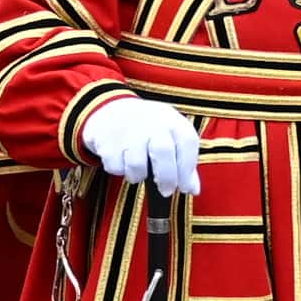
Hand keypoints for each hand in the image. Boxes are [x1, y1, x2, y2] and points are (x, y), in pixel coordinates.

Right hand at [73, 90, 202, 195]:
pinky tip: (120, 162)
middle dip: (166, 177)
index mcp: (171, 119)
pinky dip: (118, 170)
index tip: (185, 188)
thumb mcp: (169, 136)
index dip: (188, 169)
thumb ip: (183, 161)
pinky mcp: (107, 139)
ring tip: (137, 172)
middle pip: (163, 151)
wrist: (110, 109)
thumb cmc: (147, 129)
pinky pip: (115, 166)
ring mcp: (127, 128)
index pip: (187, 142)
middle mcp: (151, 121)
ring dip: (137, 176)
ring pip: (136, 164)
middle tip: (166, 191)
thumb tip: (193, 190)